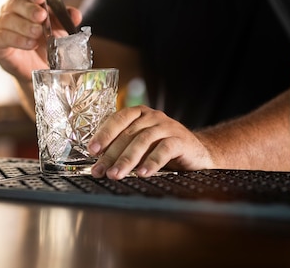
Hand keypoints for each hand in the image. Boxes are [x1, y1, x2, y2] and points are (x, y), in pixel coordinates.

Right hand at [0, 0, 81, 82]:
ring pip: (10, 19)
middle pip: (17, 1)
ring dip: (25, 26)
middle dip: (30, 9)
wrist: (39, 66)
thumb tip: (75, 15)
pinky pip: (4, 37)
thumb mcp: (61, 28)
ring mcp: (2, 24)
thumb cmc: (47, 41)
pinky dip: (18, 40)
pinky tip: (30, 44)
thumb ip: (67, 19)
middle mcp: (11, 8)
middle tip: (42, 17)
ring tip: (38, 33)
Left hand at [88, 105, 214, 179]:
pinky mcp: (181, 140)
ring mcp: (168, 127)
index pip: (118, 119)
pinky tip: (142, 173)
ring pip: (143, 140)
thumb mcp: (141, 146)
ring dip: (127, 159)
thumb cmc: (163, 150)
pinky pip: (164, 149)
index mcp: (140, 114)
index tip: (92, 150)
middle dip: (111, 154)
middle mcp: (153, 116)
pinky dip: (152, 162)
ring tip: (116, 174)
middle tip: (100, 171)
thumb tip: (99, 164)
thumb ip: (123, 148)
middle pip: (128, 133)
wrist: (197, 153)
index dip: (104, 134)